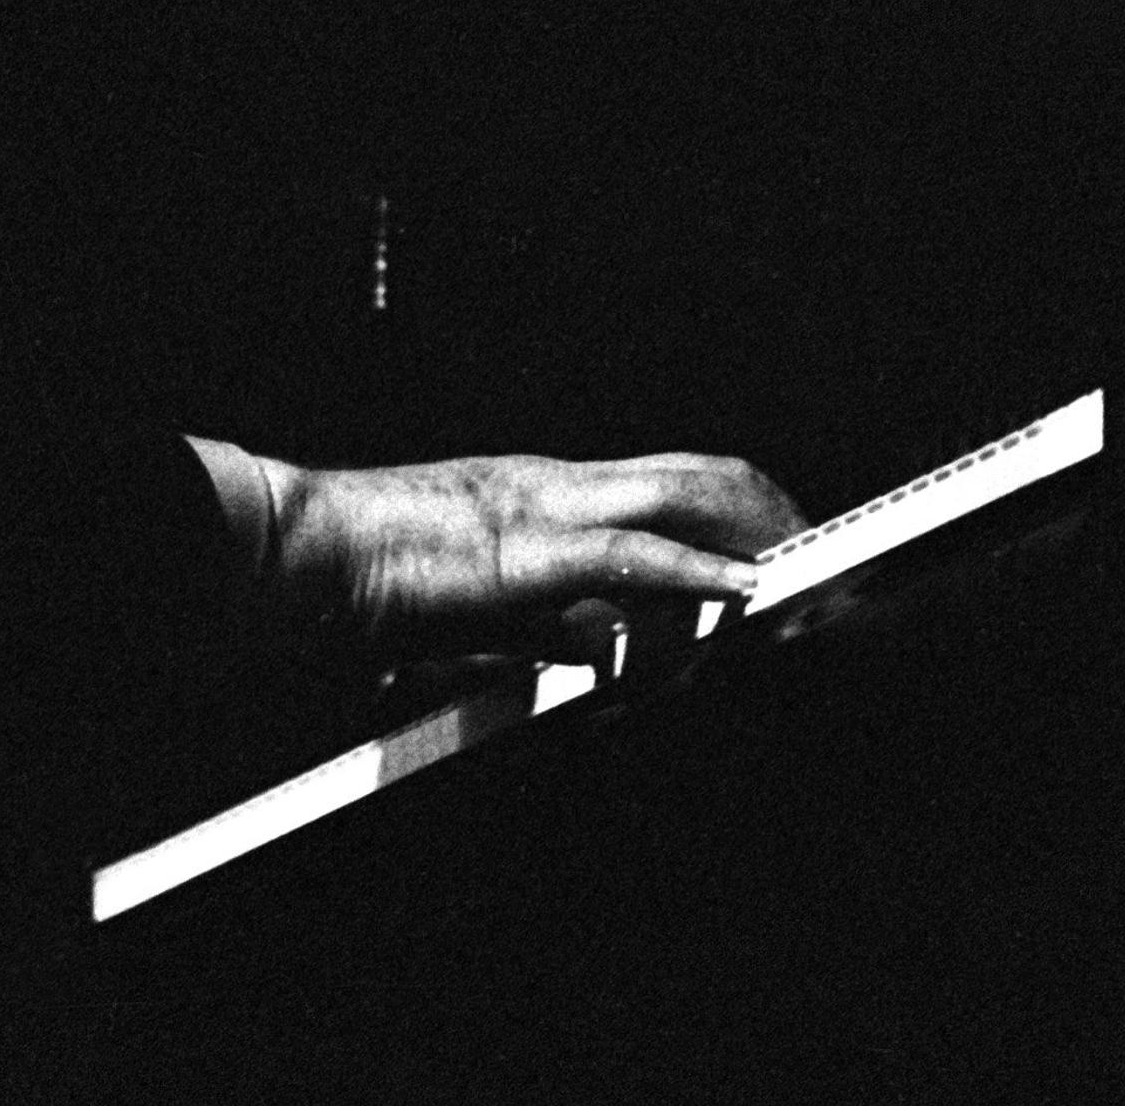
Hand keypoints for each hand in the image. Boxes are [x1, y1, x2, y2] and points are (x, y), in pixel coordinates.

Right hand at [260, 451, 804, 657]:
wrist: (302, 549)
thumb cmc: (366, 573)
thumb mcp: (475, 603)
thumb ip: (539, 623)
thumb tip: (593, 650)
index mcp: (546, 493)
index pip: (668, 483)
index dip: (738, 510)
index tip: (784, 549)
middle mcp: (559, 485)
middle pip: (699, 474)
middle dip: (772, 512)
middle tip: (822, 559)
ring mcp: (547, 509)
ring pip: (686, 497)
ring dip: (756, 535)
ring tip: (803, 575)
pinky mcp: (529, 553)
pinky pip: (636, 558)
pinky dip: (701, 575)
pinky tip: (743, 593)